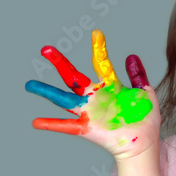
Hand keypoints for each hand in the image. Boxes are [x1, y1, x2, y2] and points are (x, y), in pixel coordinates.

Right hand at [25, 30, 160, 160]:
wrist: (145, 143)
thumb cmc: (144, 119)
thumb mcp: (144, 94)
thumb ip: (138, 76)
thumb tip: (131, 56)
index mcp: (111, 86)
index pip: (102, 64)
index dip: (99, 49)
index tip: (97, 33)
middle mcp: (96, 97)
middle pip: (74, 77)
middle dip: (60, 63)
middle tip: (46, 49)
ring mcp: (90, 112)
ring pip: (64, 99)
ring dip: (47, 92)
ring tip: (30, 84)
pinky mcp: (88, 128)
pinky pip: (67, 126)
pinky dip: (52, 124)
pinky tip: (36, 122)